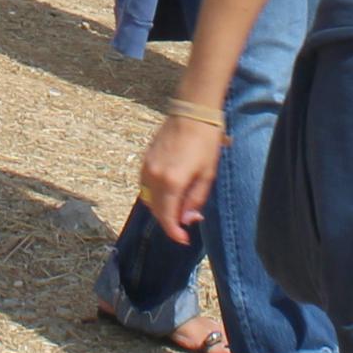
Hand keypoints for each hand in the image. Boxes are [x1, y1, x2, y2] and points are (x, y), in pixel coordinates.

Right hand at [136, 114, 223, 242]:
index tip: (183, 240)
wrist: (193, 112)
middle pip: (156, 210)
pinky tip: (170, 192)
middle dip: (170, 221)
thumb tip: (185, 220)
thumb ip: (195, 201)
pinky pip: (146, 186)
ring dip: (161, 208)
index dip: (174, 232)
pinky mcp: (145, 160)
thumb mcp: (207, 175)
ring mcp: (147, 167)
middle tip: (187, 222)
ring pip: (148, 199)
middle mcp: (155, 177)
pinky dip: (155, 195)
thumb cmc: (205, 142)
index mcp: (172, 182)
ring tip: (179, 207)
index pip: (167, 217)